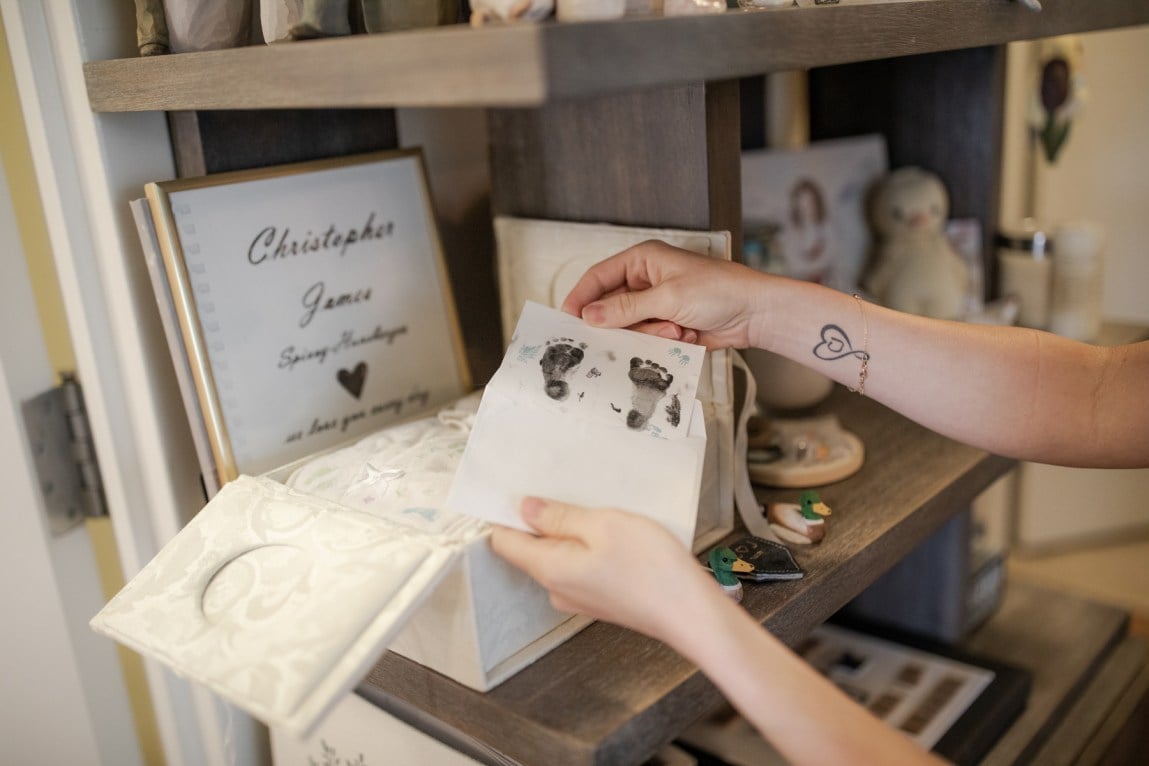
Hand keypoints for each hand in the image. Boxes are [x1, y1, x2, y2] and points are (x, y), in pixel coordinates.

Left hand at [489, 497, 717, 644]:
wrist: (690, 613)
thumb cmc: (650, 568)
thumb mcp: (603, 525)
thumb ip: (559, 516)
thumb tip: (524, 508)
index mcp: (549, 569)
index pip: (504, 541)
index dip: (505, 513)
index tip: (517, 488)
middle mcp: (556, 588)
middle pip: (531, 548)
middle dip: (541, 518)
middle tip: (562, 487)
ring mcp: (578, 596)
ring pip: (559, 555)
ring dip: (570, 530)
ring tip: (593, 506)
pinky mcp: (599, 598)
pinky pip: (580, 565)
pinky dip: (588, 546)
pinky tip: (611, 531)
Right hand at [560, 240, 771, 349]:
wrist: (755, 313)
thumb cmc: (719, 291)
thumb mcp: (668, 298)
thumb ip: (626, 309)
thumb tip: (589, 316)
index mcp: (642, 260)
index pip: (599, 277)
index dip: (581, 297)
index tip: (566, 320)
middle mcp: (646, 280)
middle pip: (611, 307)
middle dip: (624, 323)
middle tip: (631, 333)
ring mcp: (656, 304)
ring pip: (630, 327)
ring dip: (651, 333)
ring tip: (677, 329)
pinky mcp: (667, 325)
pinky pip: (647, 339)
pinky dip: (663, 341)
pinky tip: (686, 334)